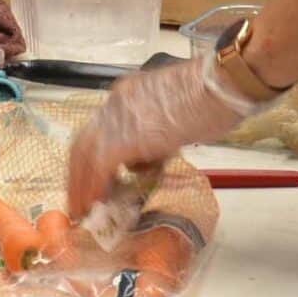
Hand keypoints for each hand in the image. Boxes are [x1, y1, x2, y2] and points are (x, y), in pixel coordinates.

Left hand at [66, 54, 271, 216]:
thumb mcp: (174, 117)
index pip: (98, 129)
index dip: (90, 156)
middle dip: (78, 173)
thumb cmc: (211, 99)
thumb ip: (155, 137)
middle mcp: (116, 104)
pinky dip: (94, 186)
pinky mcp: (125, 138)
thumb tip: (144, 161)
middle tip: (80, 199)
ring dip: (81, 183)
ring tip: (83, 208)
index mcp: (127, 95)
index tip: (91, 178)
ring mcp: (117, 118)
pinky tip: (95, 203)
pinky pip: (100, 166)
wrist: (219, 89)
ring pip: (84, 154)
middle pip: (83, 142)